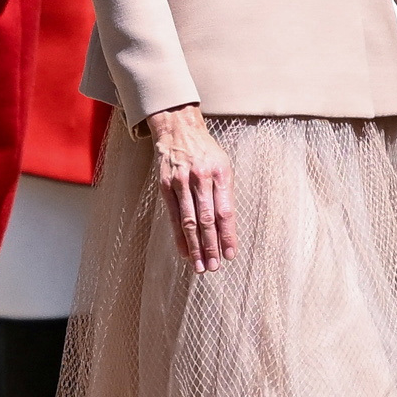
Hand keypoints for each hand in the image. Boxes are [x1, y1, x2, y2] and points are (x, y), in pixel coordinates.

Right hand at [148, 105, 236, 271]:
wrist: (178, 130)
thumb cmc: (206, 152)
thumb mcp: (224, 166)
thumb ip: (225, 194)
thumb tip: (226, 228)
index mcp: (219, 173)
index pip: (225, 212)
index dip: (228, 235)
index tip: (231, 254)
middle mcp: (200, 178)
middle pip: (206, 219)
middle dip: (211, 245)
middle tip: (215, 266)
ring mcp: (180, 182)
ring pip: (189, 221)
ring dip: (195, 246)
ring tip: (200, 265)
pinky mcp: (165, 187)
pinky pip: (173, 216)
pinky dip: (179, 236)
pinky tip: (184, 251)